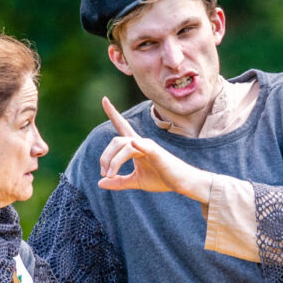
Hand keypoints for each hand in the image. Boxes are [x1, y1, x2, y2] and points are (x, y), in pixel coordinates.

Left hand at [97, 97, 212, 202]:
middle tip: (104, 174)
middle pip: (116, 141)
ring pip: (124, 145)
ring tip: (110, 176)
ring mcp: (149, 146)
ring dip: (113, 161)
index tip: (104, 99)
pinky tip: (134, 143)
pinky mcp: (158, 154)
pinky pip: (146, 147)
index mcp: (136, 146)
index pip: (122, 126)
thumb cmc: (162, 178)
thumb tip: (100, 183)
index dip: (113, 113)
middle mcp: (141, 142)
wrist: (182, 183)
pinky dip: (138, 145)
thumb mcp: (136, 181)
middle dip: (105, 157)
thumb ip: (119, 182)